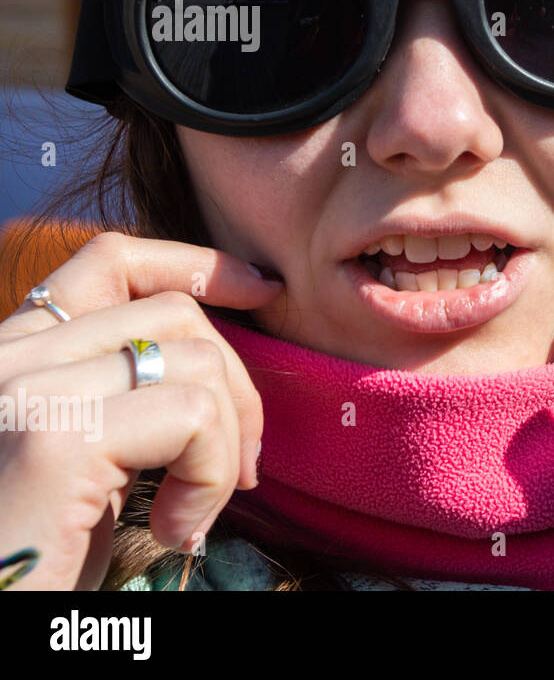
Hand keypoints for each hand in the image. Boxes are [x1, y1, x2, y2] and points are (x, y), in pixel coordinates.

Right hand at [0, 233, 281, 589]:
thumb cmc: (35, 560)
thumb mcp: (86, 463)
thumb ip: (125, 398)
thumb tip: (222, 361)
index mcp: (12, 357)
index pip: (110, 261)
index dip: (197, 262)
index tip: (261, 289)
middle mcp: (7, 359)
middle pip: (174, 314)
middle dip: (238, 387)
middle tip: (243, 469)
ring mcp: (27, 391)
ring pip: (196, 363)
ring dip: (227, 446)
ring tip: (195, 511)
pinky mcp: (57, 439)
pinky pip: (193, 417)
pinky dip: (212, 476)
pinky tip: (178, 528)